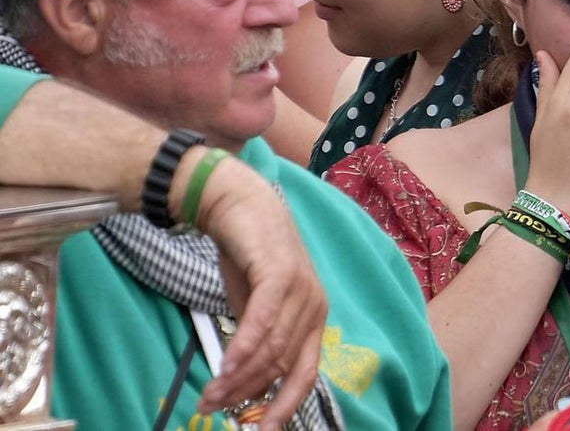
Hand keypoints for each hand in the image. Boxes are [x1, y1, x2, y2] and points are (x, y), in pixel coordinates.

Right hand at [191, 155, 326, 429]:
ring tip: (209, 395)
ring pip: (271, 347)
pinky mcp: (282, 273)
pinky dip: (245, 348)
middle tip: (211, 409)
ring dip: (238, 377)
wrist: (238, 204)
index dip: (285, 406)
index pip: (305, 373)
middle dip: (246, 394)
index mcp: (314, 318)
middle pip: (281, 365)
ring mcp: (302, 289)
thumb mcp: (253, 306)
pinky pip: (264, 320)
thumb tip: (241, 385)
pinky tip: (225, 368)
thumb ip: (256, 340)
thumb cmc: (247, 256)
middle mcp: (315, 306)